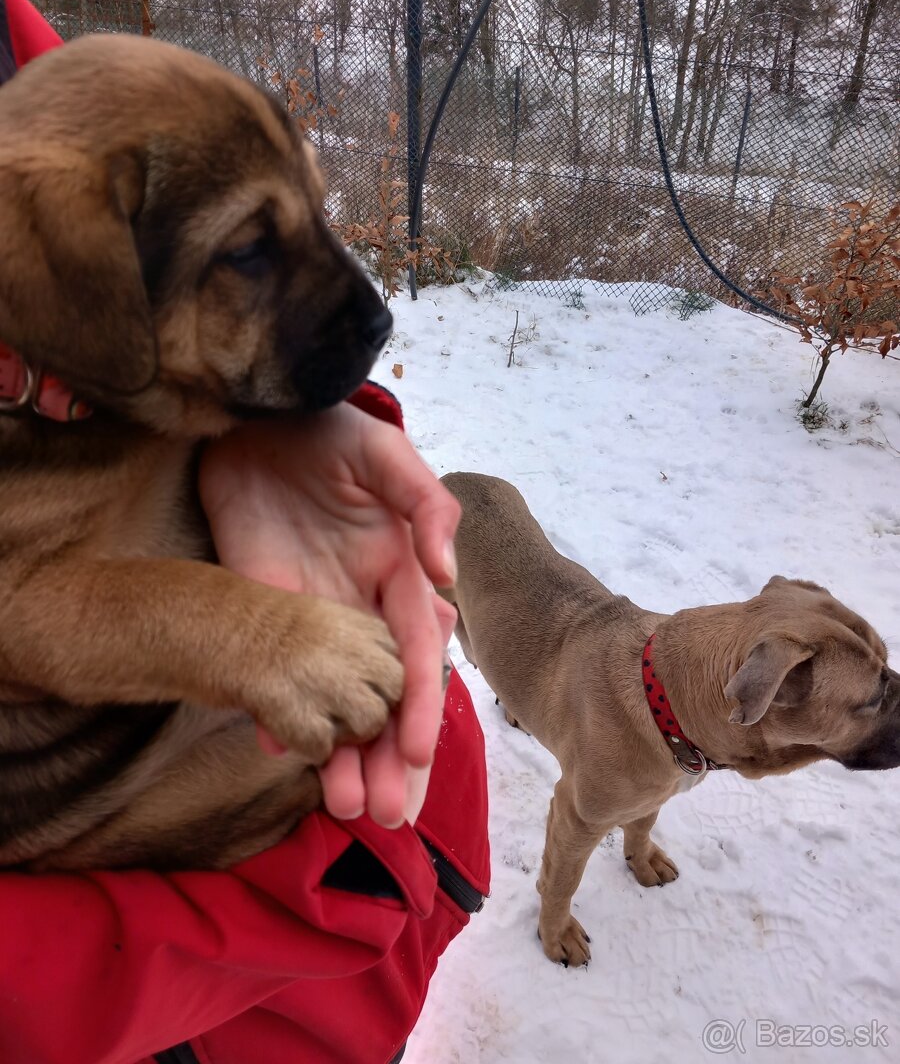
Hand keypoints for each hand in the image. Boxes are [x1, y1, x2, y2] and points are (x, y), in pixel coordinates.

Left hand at [198, 401, 458, 827]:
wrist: (254, 418)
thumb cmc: (330, 431)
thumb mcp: (385, 458)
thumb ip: (427, 507)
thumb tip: (452, 577)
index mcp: (399, 576)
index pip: (416, 655)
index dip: (419, 706)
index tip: (416, 755)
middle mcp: (361, 607)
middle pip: (380, 695)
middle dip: (387, 756)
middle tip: (383, 815)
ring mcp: (312, 615)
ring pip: (332, 698)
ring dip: (339, 754)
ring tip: (340, 808)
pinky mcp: (264, 610)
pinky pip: (274, 675)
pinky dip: (276, 714)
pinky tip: (276, 749)